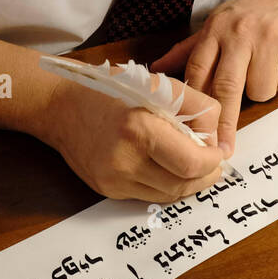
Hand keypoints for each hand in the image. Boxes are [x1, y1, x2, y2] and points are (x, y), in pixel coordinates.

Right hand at [41, 72, 226, 202]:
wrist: (59, 106)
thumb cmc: (109, 89)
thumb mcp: (157, 83)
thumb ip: (195, 107)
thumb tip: (217, 138)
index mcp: (139, 130)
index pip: (191, 163)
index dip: (212, 161)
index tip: (218, 152)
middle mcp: (124, 161)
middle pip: (183, 185)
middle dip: (206, 175)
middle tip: (213, 162)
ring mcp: (113, 181)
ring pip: (168, 195)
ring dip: (188, 183)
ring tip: (194, 164)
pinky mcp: (107, 190)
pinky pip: (148, 195)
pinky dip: (165, 183)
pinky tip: (166, 167)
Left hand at [150, 0, 277, 156]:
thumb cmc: (264, 13)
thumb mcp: (224, 22)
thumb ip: (191, 49)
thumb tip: (156, 70)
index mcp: (218, 26)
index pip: (198, 70)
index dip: (193, 104)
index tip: (192, 131)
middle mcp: (241, 31)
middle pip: (226, 88)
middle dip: (223, 122)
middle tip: (221, 148)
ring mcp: (270, 40)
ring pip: (259, 91)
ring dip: (264, 89)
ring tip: (271, 66)